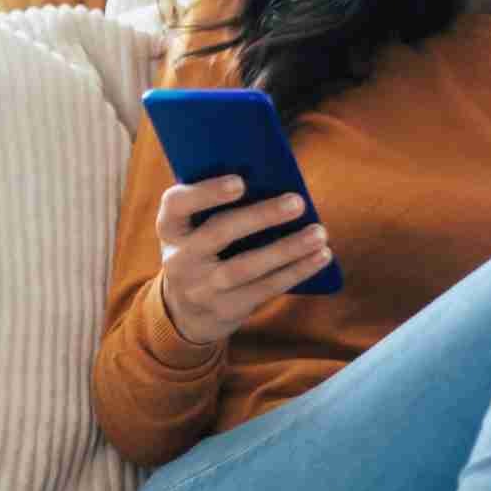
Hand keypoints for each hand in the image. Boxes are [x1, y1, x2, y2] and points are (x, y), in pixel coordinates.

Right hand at [154, 174, 331, 346]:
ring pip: (246, 267)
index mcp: (170, 227)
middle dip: (260, 217)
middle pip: (219, 233)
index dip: (206, 192)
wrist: (186, 310)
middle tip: (297, 202)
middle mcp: (179, 258)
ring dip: (286, 249)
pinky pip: (265, 288)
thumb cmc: (202, 249)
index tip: (240, 182)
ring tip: (319, 232)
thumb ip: (218, 206)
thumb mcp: (194, 228)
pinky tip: (320, 256)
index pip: (177, 204)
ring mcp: (201, 288)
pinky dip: (296, 271)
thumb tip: (274, 180)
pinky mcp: (226, 308)